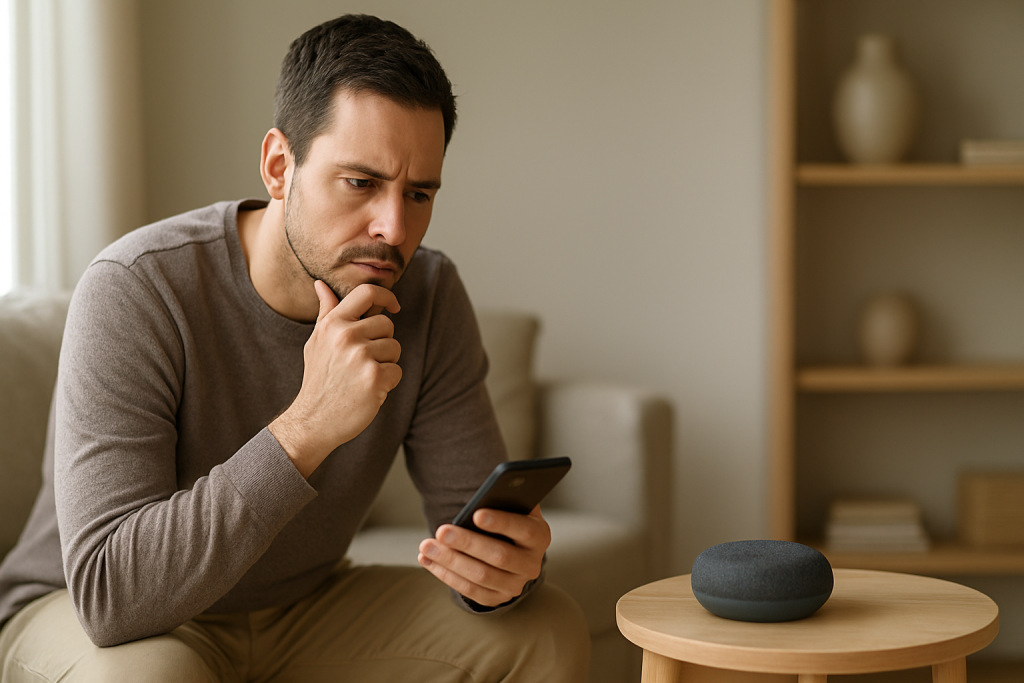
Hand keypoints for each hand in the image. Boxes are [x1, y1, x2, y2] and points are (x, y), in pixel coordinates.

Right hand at [270, 281, 401, 477]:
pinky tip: (369, 390)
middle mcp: (346, 336)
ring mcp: (361, 356)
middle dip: (382, 342)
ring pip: (394, 348)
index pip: (367, 292)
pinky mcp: (374, 377)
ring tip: (362, 376)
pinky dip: (388, 383)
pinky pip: (397, 371)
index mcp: (333, 323)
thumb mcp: (317, 341)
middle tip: (362, 362)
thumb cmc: (319, 379)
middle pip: (387, 325)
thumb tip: (321, 284)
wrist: (313, 420)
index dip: (386, 296)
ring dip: (385, 364)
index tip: (394, 307)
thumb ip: (326, 312)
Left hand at [417, 506, 549, 606]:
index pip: (523, 529)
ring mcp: (515, 585)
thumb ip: (502, 500)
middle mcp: (532, 564)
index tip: (476, 514)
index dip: (501, 522)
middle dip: (467, 543)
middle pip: (499, 556)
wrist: (511, 548)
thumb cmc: (506, 518)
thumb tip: (480, 498)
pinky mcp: (497, 598)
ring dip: (450, 561)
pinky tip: (427, 560)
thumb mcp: (511, 506)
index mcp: (539, 535)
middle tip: (441, 531)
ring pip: (481, 576)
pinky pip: (469, 590)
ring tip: (426, 546)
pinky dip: (446, 575)